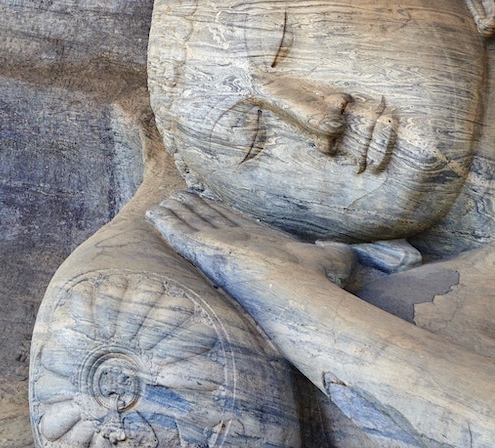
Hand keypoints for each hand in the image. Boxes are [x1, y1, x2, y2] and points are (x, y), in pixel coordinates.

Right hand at [147, 190, 354, 293]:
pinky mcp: (206, 251)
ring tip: (163, 201)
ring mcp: (219, 248)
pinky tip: (155, 213)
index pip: (234, 224)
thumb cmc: (319, 283)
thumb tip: (340, 247)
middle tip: (176, 197)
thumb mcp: (332, 260)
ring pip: (192, 223)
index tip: (206, 199)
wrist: (302, 297)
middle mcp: (236, 246)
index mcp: (260, 244)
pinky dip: (167, 222)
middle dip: (192, 209)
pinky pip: (181, 232)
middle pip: (209, 221)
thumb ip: (336, 252)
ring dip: (177, 211)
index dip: (219, 212)